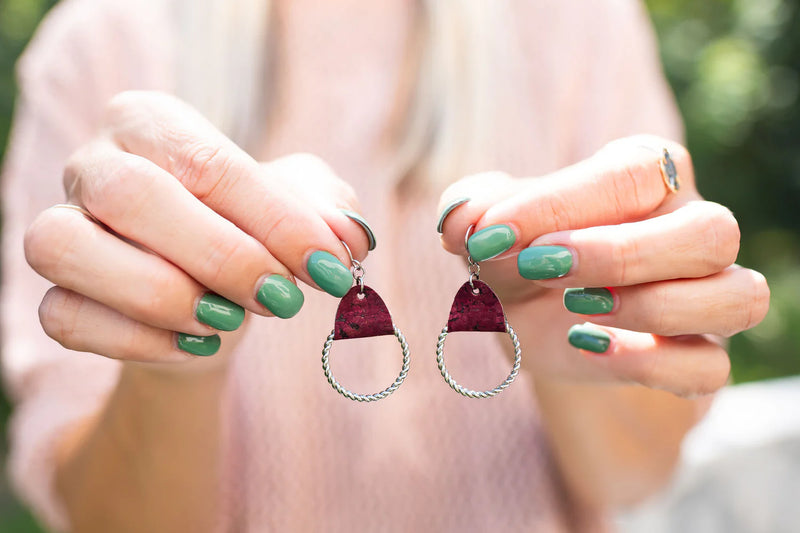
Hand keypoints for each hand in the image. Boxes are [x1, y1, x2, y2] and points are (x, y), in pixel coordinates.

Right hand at [24, 91, 369, 372]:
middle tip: (283, 298)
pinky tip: (195, 342)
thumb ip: (328, 213)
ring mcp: (60, 228)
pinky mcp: (53, 295)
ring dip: (166, 296)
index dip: (274, 218)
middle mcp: (94, 165)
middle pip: (133, 196)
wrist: (217, 299)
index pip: (208, 161)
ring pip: (70, 250)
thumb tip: (349, 236)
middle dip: (222, 257)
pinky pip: (66, 316)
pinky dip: (140, 340)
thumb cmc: (256, 236)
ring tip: (230, 319)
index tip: (328, 265)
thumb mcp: (303, 212)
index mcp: (151, 122)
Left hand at [437, 135, 769, 396]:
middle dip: (620, 254)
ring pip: (736, 297)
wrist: (536, 326)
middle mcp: (688, 229)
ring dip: (652, 306)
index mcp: (645, 177)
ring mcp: (702, 296)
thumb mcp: (488, 230)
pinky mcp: (695, 356)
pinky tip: (588, 347)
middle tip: (538, 265)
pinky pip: (710, 367)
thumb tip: (462, 220)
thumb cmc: (520, 258)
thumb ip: (471, 211)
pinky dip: (655, 364)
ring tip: (575, 307)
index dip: (561, 203)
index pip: (635, 173)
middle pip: (711, 232)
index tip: (491, 234)